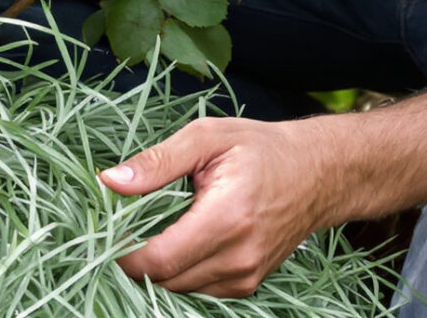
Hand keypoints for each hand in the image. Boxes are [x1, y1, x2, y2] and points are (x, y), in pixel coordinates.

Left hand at [100, 116, 341, 297]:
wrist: (317, 173)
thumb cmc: (260, 149)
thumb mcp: (206, 137)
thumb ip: (157, 162)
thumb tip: (110, 181)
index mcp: (227, 218)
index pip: (159, 261)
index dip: (125, 254)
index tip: (109, 233)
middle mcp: (238, 256)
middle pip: (165, 280)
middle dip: (138, 259)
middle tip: (129, 225)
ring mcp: (246, 276)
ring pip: (179, 288)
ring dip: (160, 266)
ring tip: (161, 227)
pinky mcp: (247, 284)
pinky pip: (198, 288)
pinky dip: (182, 270)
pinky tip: (184, 239)